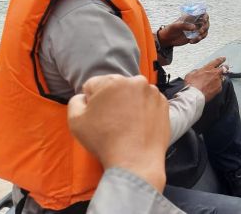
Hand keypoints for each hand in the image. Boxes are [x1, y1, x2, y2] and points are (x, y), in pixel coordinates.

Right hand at [67, 75, 169, 191]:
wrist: (136, 160)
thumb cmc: (105, 141)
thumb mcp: (76, 121)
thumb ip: (76, 101)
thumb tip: (85, 97)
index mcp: (112, 81)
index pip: (93, 85)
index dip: (91, 102)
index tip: (97, 116)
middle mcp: (135, 81)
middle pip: (115, 87)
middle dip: (111, 100)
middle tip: (111, 122)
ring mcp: (153, 92)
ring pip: (133, 94)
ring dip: (128, 103)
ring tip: (126, 125)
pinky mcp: (164, 104)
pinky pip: (148, 103)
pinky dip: (143, 110)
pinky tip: (138, 126)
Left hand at [157, 13, 209, 46]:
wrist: (167, 39)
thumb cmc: (170, 29)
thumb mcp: (175, 26)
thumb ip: (184, 25)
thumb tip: (194, 27)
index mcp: (190, 17)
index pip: (201, 13)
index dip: (205, 15)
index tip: (204, 19)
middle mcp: (194, 22)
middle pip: (206, 23)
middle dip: (205, 27)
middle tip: (200, 31)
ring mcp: (195, 29)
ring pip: (205, 31)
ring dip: (202, 35)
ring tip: (194, 39)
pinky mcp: (194, 36)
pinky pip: (201, 37)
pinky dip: (198, 40)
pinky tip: (191, 42)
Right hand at [184, 56, 226, 101]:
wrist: (194, 95)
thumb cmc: (191, 85)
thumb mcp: (190, 74)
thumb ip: (196, 71)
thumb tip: (198, 72)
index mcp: (208, 68)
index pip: (217, 61)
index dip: (221, 59)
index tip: (223, 58)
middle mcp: (215, 73)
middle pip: (224, 68)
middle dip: (225, 67)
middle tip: (224, 68)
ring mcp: (218, 81)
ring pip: (222, 77)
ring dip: (220, 78)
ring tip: (214, 81)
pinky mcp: (219, 88)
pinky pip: (220, 86)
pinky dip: (217, 86)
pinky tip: (212, 88)